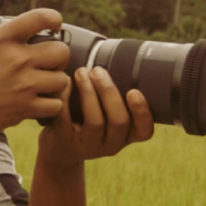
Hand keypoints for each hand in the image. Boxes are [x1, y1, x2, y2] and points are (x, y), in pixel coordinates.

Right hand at [0, 0, 70, 145]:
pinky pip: (55, 105)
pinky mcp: (23, 109)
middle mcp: (16, 60)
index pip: (40, 18)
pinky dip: (51, 105)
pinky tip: (39, 102)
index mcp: (0, 39)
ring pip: (62, 79)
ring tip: (44, 83)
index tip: (53, 25)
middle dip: (58, 54)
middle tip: (47, 61)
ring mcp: (23, 86)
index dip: (53, 18)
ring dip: (55, 81)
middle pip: (61, 50)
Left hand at [37, 66, 154, 170]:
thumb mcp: (108, 118)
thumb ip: (116, 98)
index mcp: (127, 136)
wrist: (60, 148)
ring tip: (82, 72)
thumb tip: (121, 57)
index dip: (142, 112)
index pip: (144, 130)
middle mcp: (112, 145)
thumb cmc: (89, 122)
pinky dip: (66, 97)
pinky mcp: (66, 142)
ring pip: (95, 121)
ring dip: (89, 92)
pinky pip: (67, 119)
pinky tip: (65, 82)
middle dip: (109, 92)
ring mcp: (88, 146)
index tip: (134, 91)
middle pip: (119, 121)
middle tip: (98, 71)